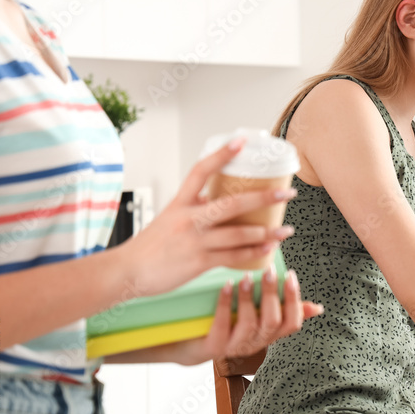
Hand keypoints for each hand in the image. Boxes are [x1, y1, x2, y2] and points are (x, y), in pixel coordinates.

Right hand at [116, 136, 297, 297]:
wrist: (127, 272)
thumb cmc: (150, 246)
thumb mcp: (170, 218)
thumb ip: (194, 210)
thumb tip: (219, 203)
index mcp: (180, 203)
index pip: (201, 170)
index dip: (222, 154)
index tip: (241, 141)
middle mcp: (189, 218)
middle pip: (232, 203)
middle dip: (264, 197)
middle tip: (287, 193)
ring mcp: (195, 240)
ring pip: (238, 233)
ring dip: (267, 232)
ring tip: (286, 230)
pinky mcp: (199, 262)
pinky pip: (233, 257)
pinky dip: (253, 254)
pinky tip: (268, 251)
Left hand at [171, 265, 322, 365]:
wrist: (193, 345)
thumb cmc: (231, 326)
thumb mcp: (260, 319)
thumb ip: (285, 311)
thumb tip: (317, 308)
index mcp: (270, 335)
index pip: (292, 323)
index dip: (294, 300)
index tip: (290, 275)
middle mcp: (256, 343)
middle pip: (272, 321)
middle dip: (272, 294)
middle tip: (269, 271)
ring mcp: (235, 346)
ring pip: (249, 323)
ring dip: (249, 298)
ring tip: (246, 276)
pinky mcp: (214, 347)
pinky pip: (222, 324)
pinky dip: (226, 303)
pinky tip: (226, 285)